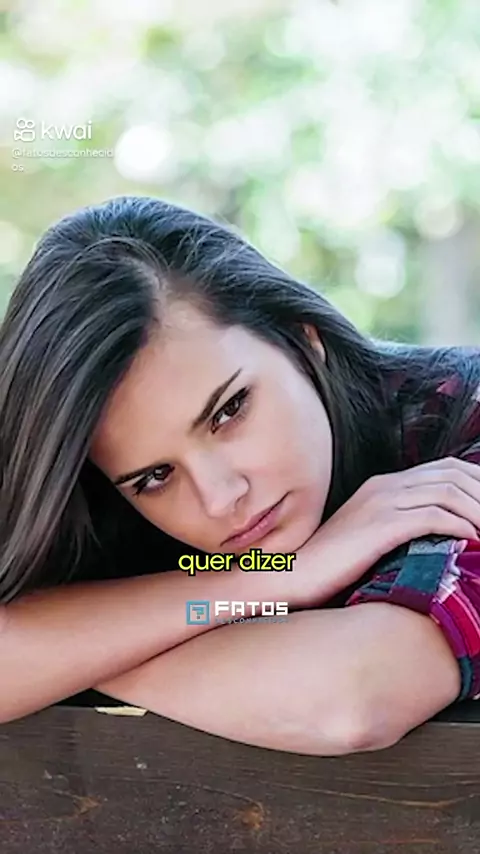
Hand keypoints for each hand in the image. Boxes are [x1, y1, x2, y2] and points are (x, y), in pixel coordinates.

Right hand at [290, 456, 479, 607]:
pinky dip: (461, 527)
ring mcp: (381, 502)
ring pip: (449, 492)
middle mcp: (385, 485)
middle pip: (453, 474)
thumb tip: (440, 539)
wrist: (291, 575)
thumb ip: (400, 528)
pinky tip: (473, 542)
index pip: (445, 469)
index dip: (477, 482)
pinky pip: (433, 517)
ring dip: (479, 512)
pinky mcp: (379, 525)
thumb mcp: (369, 538)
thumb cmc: (330, 566)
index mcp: (384, 485)